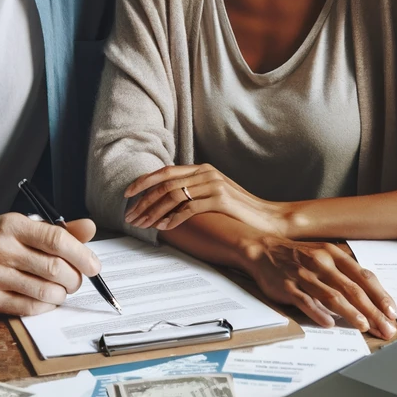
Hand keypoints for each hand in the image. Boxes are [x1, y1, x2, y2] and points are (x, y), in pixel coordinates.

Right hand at [0, 214, 98, 315]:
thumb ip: (55, 230)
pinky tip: (46, 300)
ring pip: (45, 291)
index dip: (82, 254)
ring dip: (62, 294)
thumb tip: (90, 229)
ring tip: (61, 290)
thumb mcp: (18, 226)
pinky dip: (45, 306)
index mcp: (12, 226)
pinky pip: (28, 307)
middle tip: (77, 280)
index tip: (94, 266)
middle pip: (55, 268)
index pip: (57, 239)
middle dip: (75, 279)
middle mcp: (1, 249)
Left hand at [124, 164, 289, 235]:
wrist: (269, 218)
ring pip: (173, 195)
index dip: (144, 181)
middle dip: (143, 200)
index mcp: (202, 169)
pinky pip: (189, 207)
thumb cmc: (240, 211)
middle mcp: (206, 173)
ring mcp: (214, 184)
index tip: (127, 194)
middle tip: (130, 216)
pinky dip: (173, 218)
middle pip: (165, 183)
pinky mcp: (221, 199)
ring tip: (142, 225)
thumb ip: (195, 191)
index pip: (165, 171)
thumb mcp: (215, 194)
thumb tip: (167, 201)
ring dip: (153, 211)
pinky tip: (163, 227)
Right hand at [246, 235, 396, 336]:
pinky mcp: (287, 286)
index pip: (363, 276)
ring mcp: (303, 274)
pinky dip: (318, 313)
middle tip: (385, 328)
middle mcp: (321, 262)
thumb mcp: (324, 254)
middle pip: (352, 289)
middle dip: (372, 311)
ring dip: (350, 312)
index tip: (392, 313)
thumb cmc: (297, 255)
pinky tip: (329, 324)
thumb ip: (344, 271)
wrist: (262, 249)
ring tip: (364, 326)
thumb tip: (370, 294)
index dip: (380, 295)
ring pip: (331, 295)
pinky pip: (305, 301)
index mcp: (333, 254)